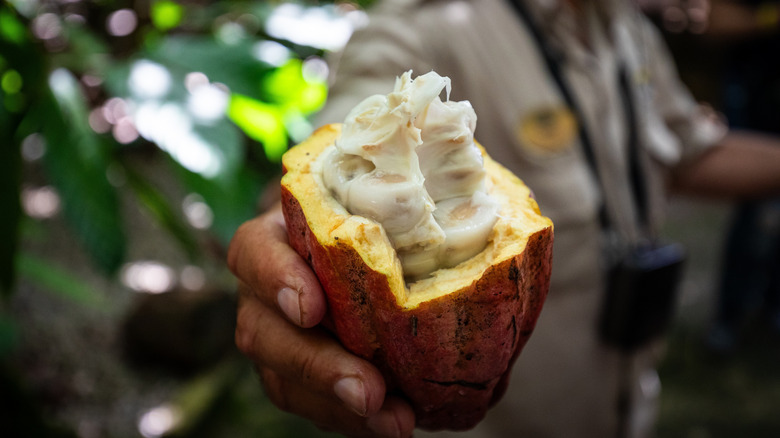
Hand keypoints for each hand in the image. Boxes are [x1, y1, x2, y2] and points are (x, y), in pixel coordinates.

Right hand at [228, 205, 415, 436]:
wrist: (366, 249)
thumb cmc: (374, 216)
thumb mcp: (380, 198)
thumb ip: (407, 207)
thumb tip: (490, 220)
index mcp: (277, 236)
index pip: (254, 251)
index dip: (276, 279)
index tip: (312, 308)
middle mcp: (264, 290)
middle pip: (261, 331)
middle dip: (315, 367)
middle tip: (368, 392)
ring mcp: (275, 333)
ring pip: (281, 378)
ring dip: (336, 405)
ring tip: (395, 422)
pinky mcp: (294, 371)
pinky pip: (309, 402)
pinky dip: (349, 419)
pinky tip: (391, 423)